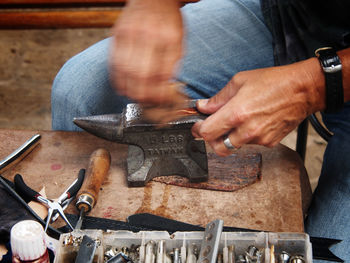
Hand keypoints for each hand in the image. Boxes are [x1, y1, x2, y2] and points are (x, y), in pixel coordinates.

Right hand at [109, 0, 182, 103]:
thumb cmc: (168, 21)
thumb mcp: (179, 40)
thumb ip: (172, 63)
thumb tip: (164, 90)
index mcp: (170, 38)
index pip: (162, 74)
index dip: (159, 94)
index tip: (161, 102)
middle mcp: (149, 35)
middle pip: (142, 75)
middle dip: (143, 95)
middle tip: (147, 103)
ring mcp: (130, 34)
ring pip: (125, 71)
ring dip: (129, 90)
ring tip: (134, 98)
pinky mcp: (117, 33)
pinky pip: (114, 62)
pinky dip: (117, 79)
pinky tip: (122, 86)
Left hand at [192, 58, 324, 155]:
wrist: (302, 90)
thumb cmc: (273, 82)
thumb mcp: (240, 81)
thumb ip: (218, 98)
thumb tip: (202, 107)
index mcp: (236, 114)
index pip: (208, 133)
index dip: (198, 131)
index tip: (197, 127)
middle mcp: (246, 130)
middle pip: (219, 148)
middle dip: (212, 140)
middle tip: (213, 129)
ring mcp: (259, 139)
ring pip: (235, 146)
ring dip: (231, 137)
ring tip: (239, 120)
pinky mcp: (269, 143)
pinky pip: (251, 143)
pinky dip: (247, 136)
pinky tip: (254, 121)